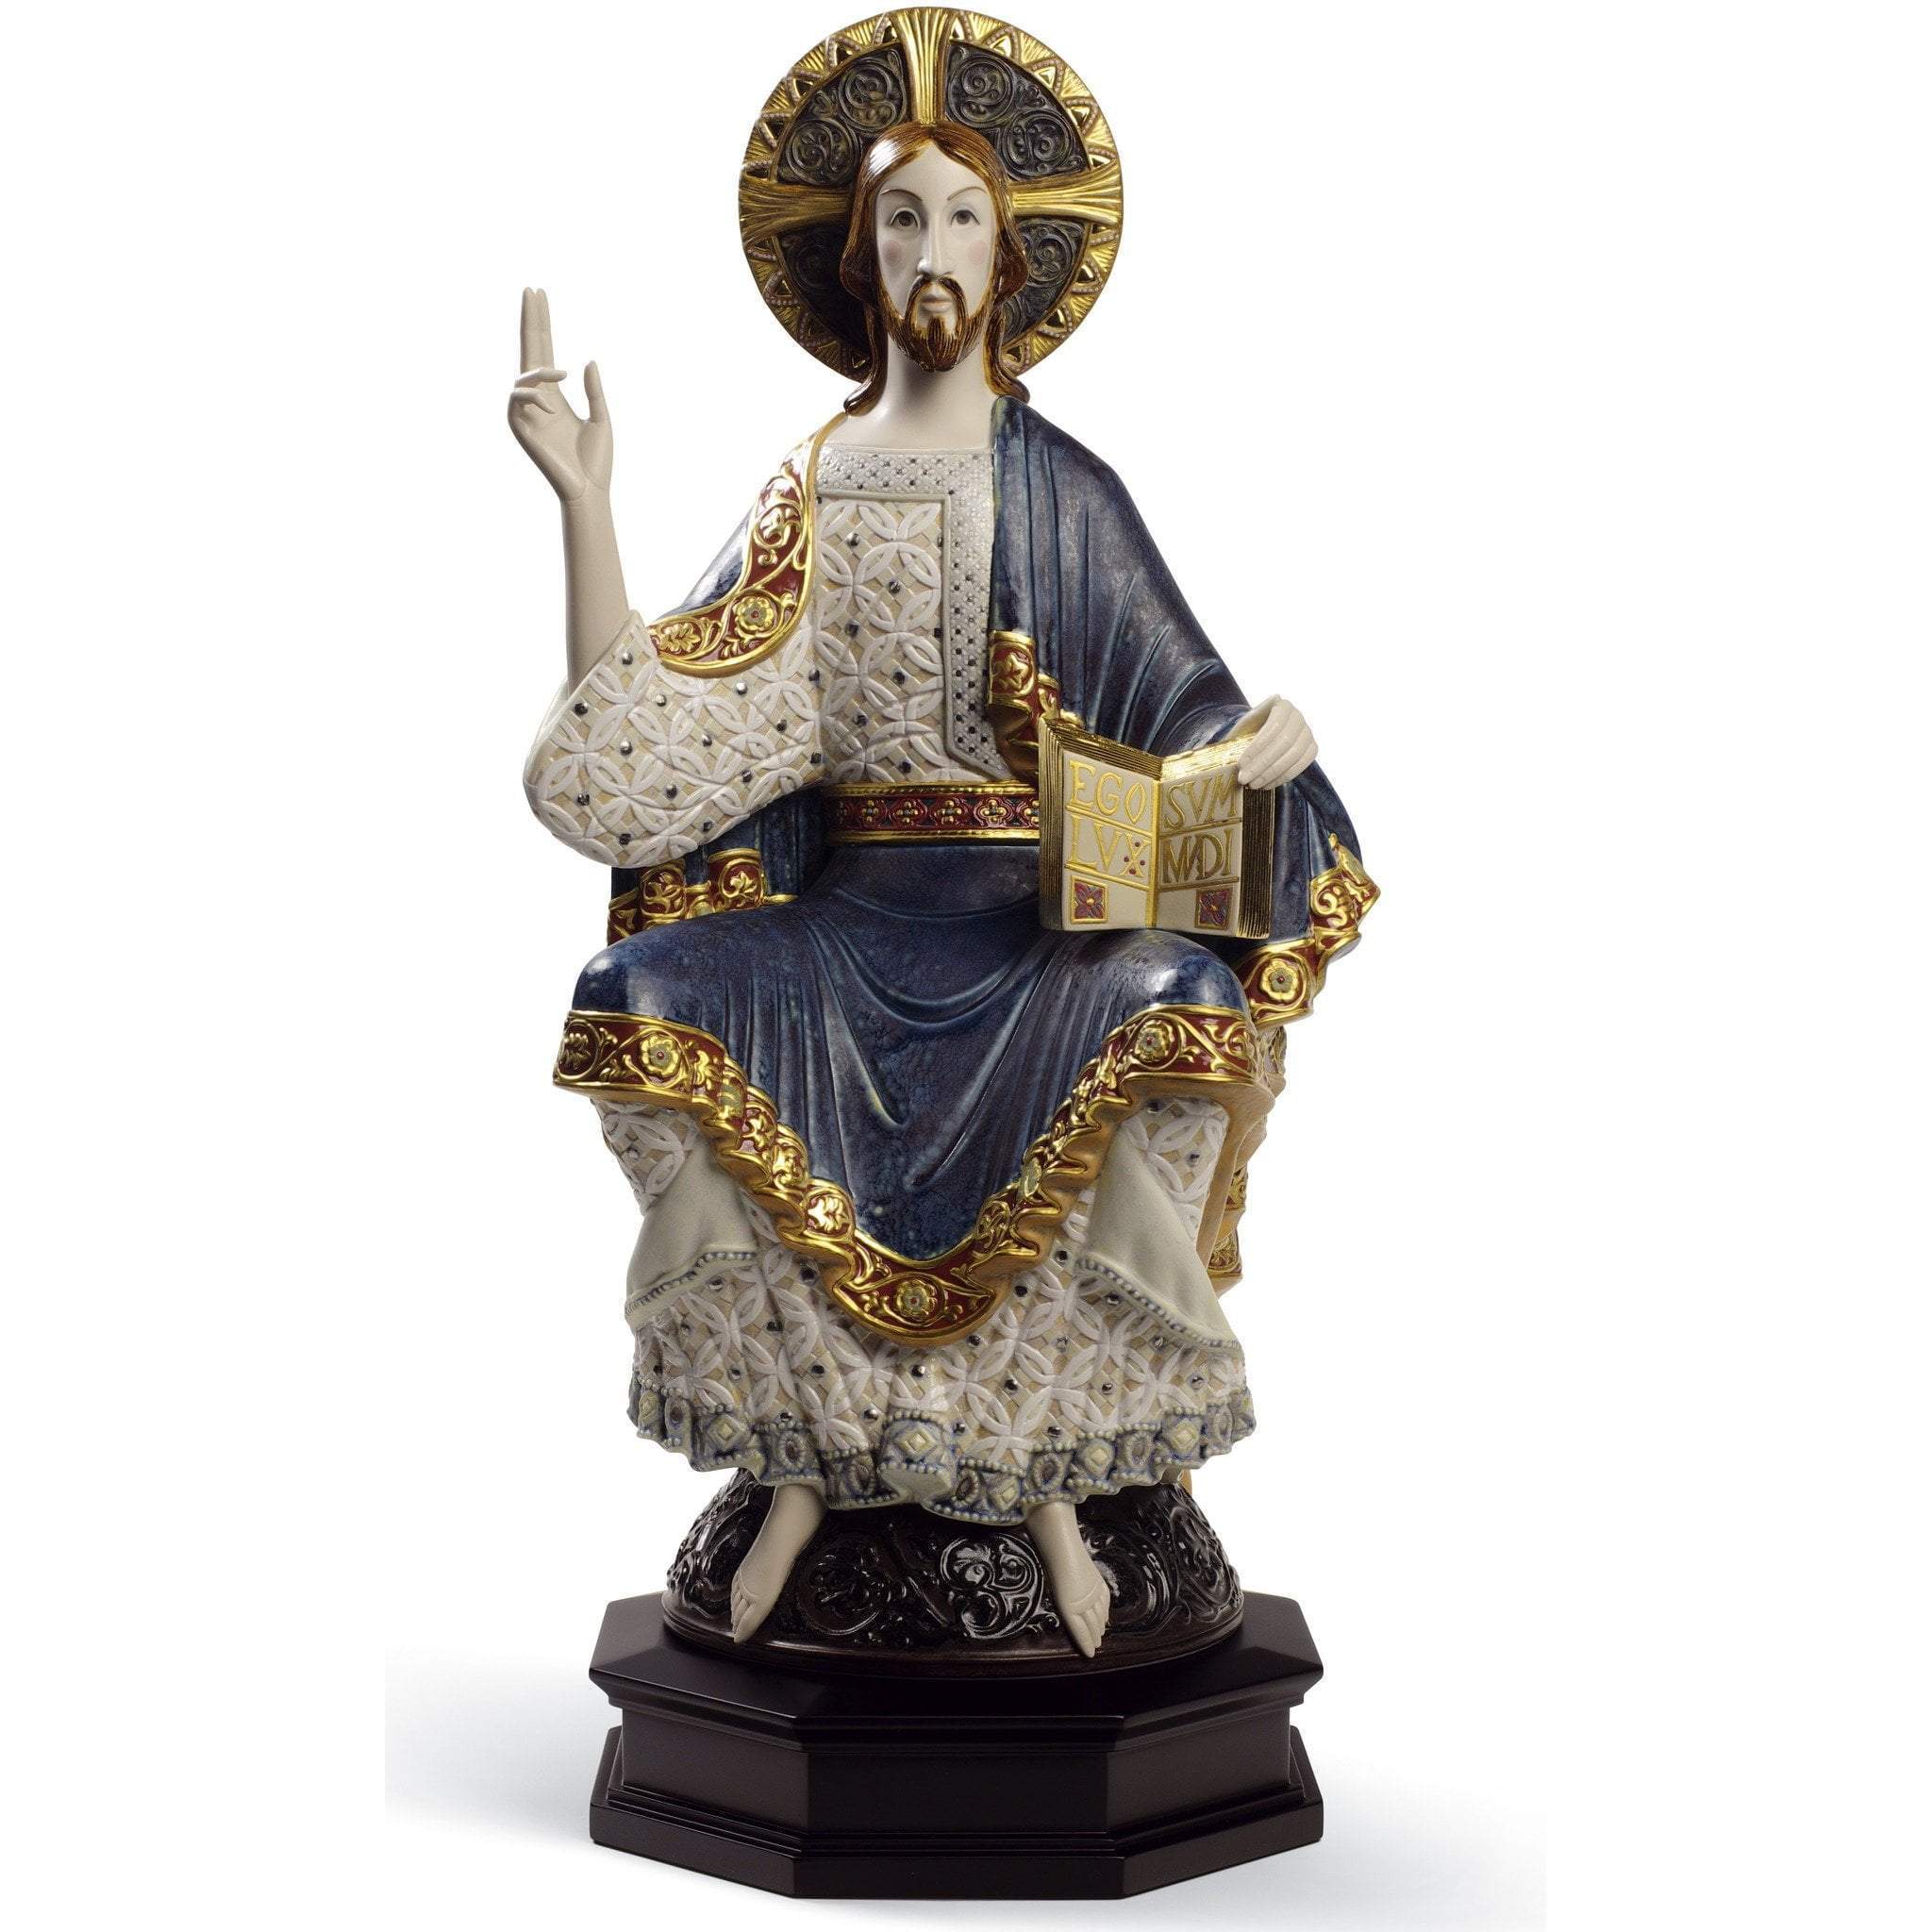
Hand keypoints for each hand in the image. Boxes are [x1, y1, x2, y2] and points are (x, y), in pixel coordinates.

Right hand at [508, 287, 611, 502]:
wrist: (589, 490)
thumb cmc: (596, 460)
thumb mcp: (602, 418)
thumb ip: (594, 391)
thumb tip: (588, 361)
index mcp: (555, 394)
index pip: (544, 349)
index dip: (542, 322)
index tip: (539, 294)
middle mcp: (537, 398)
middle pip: (529, 350)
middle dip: (531, 320)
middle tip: (531, 290)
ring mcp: (526, 412)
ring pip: (522, 375)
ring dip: (540, 370)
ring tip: (562, 373)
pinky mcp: (519, 427)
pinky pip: (518, 400)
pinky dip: (534, 397)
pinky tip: (551, 407)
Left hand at [1228, 695, 1316, 789]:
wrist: (1259, 739)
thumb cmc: (1249, 730)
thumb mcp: (1246, 722)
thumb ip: (1253, 716)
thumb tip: (1272, 701)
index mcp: (1283, 706)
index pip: (1274, 727)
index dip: (1257, 747)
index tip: (1240, 764)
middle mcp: (1299, 717)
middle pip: (1284, 743)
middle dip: (1262, 764)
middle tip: (1244, 779)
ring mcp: (1308, 733)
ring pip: (1293, 756)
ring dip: (1271, 774)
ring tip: (1252, 784)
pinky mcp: (1312, 749)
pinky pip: (1301, 765)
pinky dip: (1283, 777)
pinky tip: (1267, 785)